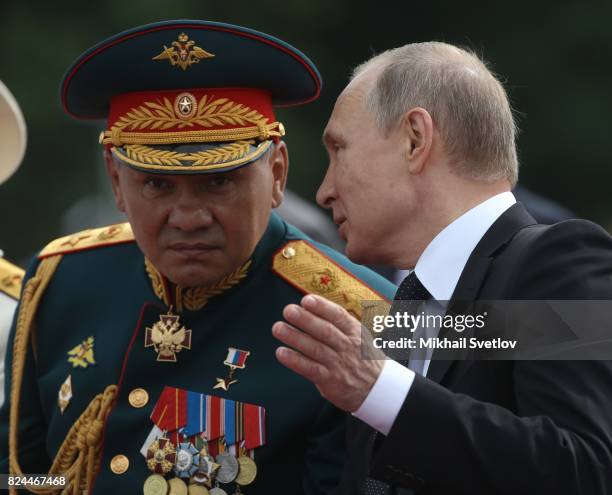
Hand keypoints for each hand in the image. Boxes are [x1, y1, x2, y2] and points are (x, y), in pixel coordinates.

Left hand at [272, 294, 385, 411]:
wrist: (378, 388)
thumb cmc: (361, 357)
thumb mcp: (358, 336)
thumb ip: (338, 323)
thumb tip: (311, 305)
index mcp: (354, 331)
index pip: (338, 316)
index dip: (322, 307)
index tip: (306, 300)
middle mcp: (347, 346)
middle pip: (325, 331)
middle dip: (306, 320)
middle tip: (288, 310)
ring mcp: (339, 363)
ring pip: (315, 348)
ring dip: (295, 337)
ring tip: (278, 328)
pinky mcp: (330, 380)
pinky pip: (310, 369)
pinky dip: (295, 361)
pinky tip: (281, 353)